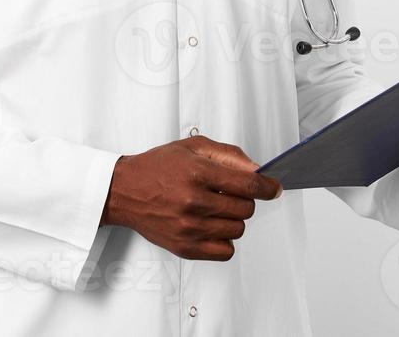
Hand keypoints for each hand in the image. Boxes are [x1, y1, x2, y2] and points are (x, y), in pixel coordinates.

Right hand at [100, 135, 282, 260]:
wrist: (124, 191)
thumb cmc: (157, 167)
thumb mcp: (192, 147)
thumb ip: (228, 155)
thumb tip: (257, 169)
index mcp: (197, 173)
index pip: (248, 184)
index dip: (268, 187)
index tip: (274, 188)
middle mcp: (193, 201)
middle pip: (246, 208)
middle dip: (245, 200)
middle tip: (231, 194)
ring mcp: (189, 227)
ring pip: (237, 229)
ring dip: (234, 219)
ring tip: (216, 208)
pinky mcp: (184, 247)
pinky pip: (224, 251)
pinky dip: (225, 240)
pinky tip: (212, 226)